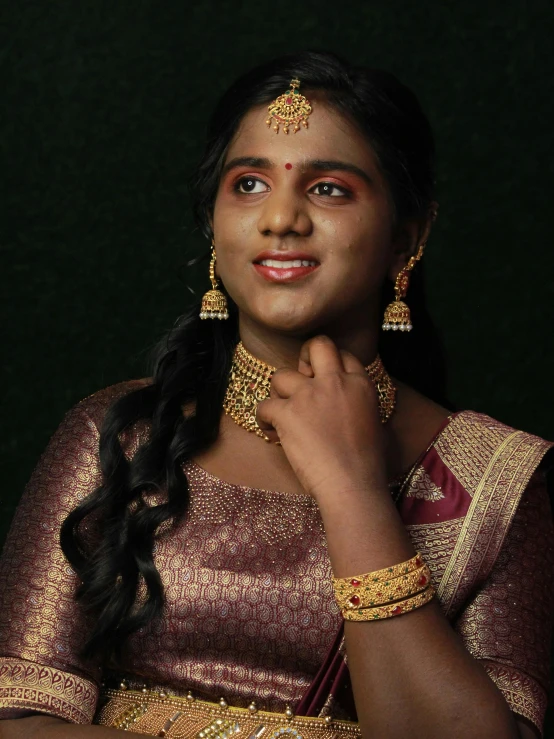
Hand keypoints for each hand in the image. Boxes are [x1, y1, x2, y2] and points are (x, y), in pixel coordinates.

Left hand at [255, 335, 387, 501]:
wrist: (353, 484)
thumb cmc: (367, 464)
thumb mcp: (374, 421)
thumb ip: (357, 402)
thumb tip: (340, 404)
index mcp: (360, 384)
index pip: (342, 355)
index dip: (329, 365)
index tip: (321, 380)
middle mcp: (335, 382)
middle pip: (317, 345)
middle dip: (304, 356)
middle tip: (299, 377)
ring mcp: (309, 395)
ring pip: (280, 375)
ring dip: (278, 394)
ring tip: (282, 414)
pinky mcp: (287, 413)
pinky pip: (263, 405)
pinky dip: (264, 419)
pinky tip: (272, 433)